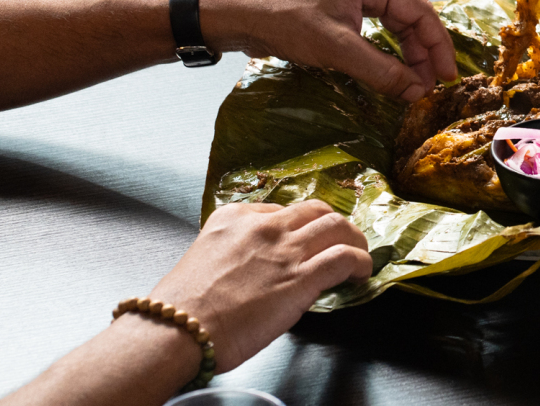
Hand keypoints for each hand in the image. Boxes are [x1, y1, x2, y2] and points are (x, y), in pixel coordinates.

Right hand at [143, 200, 371, 372]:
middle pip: (314, 210)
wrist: (178, 329)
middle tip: (339, 239)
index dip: (297, 226)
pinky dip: (360, 262)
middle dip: (330, 224)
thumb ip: (234, 252)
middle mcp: (263, 225)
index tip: (301, 240)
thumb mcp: (205, 258)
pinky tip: (361, 272)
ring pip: (337, 226)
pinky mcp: (302, 276)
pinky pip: (345, 257)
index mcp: (233, 217)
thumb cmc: (182, 307)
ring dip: (353, 239)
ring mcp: (285, 248)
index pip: (278, 210)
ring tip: (358, 253)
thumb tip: (256, 266)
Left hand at [200, 0, 457, 100]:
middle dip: (424, 50)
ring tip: (414, 79)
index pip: (420, 11)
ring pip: (395, 19)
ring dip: (406, 49)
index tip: (446, 77)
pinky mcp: (342, 2)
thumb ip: (381, 70)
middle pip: (412, 13)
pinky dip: (387, 45)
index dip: (437, 46)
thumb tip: (416, 91)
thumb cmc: (283, 21)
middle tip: (431, 83)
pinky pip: (377, 22)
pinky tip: (391, 65)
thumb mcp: (337, 49)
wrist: (237, 14)